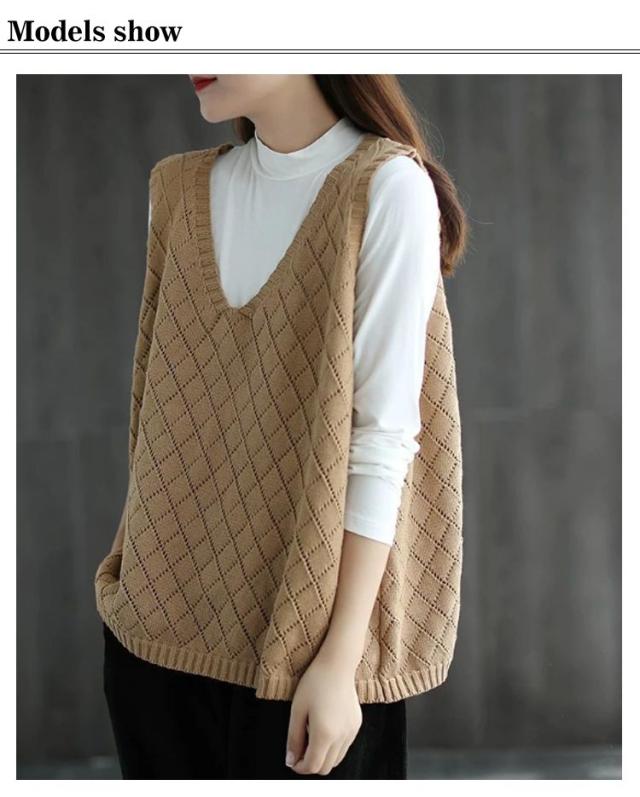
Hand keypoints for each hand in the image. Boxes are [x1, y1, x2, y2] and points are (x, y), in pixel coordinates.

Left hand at [285, 650, 362, 775]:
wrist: (337, 665)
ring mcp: (351, 732)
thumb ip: (294, 738)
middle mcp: (341, 736)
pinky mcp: (356, 725)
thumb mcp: (297, 710)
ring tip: (312, 737)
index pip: (312, 766)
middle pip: (325, 768)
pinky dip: (333, 747)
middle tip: (300, 749)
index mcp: (325, 733)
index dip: (300, 767)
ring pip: (336, 760)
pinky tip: (325, 728)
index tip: (292, 759)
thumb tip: (290, 761)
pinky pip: (344, 746)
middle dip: (311, 764)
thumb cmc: (314, 683)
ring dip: (323, 756)